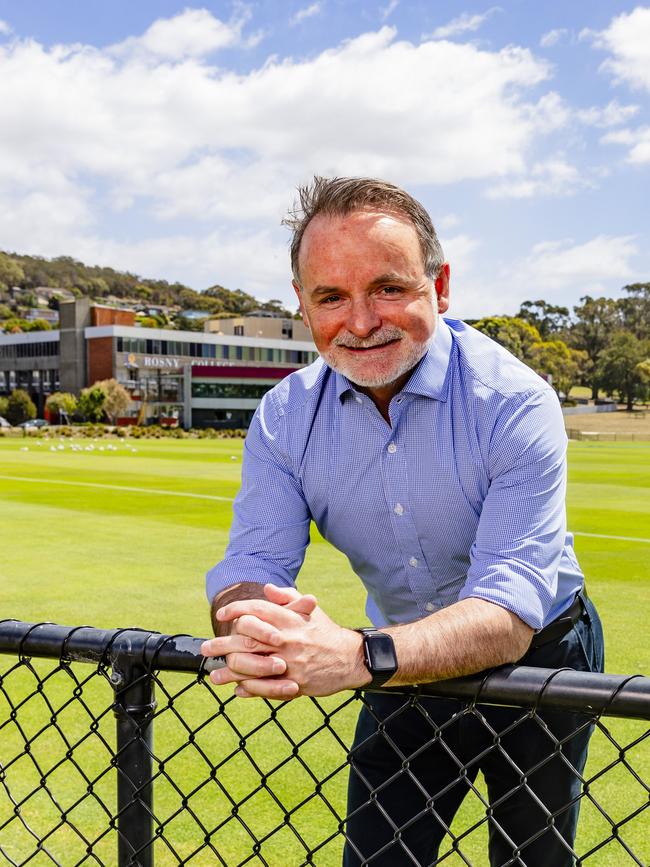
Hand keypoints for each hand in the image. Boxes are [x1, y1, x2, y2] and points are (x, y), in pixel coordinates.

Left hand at [203, 584, 368, 698]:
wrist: (349, 659)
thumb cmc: (325, 632)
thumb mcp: (310, 610)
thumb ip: (287, 598)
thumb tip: (267, 587)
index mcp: (290, 619)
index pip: (258, 610)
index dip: (237, 610)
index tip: (222, 615)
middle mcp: (288, 639)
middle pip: (248, 640)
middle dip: (223, 643)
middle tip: (205, 647)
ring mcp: (290, 663)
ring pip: (253, 667)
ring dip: (230, 672)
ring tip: (214, 674)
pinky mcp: (295, 683)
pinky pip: (266, 688)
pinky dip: (249, 689)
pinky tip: (237, 689)